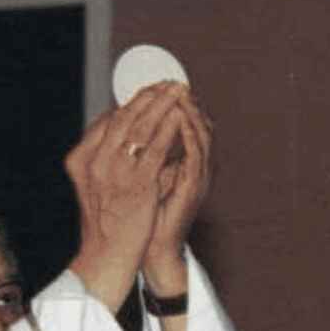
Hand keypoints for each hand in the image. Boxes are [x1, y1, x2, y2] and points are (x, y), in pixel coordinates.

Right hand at [65, 83, 197, 311]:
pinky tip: (181, 116)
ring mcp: (115, 172)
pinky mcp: (137, 184)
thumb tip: (124, 133)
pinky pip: (156, 148)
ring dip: (163, 105)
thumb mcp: (95, 185)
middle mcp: (95, 160)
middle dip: (150, 96)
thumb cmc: (105, 222)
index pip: (109, 120)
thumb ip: (105, 158)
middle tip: (170, 82)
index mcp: (81, 158)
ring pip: (142, 128)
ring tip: (179, 90)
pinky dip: (169, 129)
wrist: (105, 256)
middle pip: (125, 118)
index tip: (152, 90)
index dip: (133, 102)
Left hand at [140, 85, 213, 301]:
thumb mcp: (143, 175)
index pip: (186, 123)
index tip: (163, 84)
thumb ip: (143, 152)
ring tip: (178, 94)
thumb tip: (127, 126)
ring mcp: (197, 177)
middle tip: (174, 83)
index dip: (177, 103)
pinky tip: (180, 120)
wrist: (150, 247)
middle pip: (199, 123)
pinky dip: (190, 135)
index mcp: (183, 161)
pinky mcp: (193, 188)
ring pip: (202, 135)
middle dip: (186, 101)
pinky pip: (196, 155)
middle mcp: (195, 166)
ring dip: (191, 112)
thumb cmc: (145, 214)